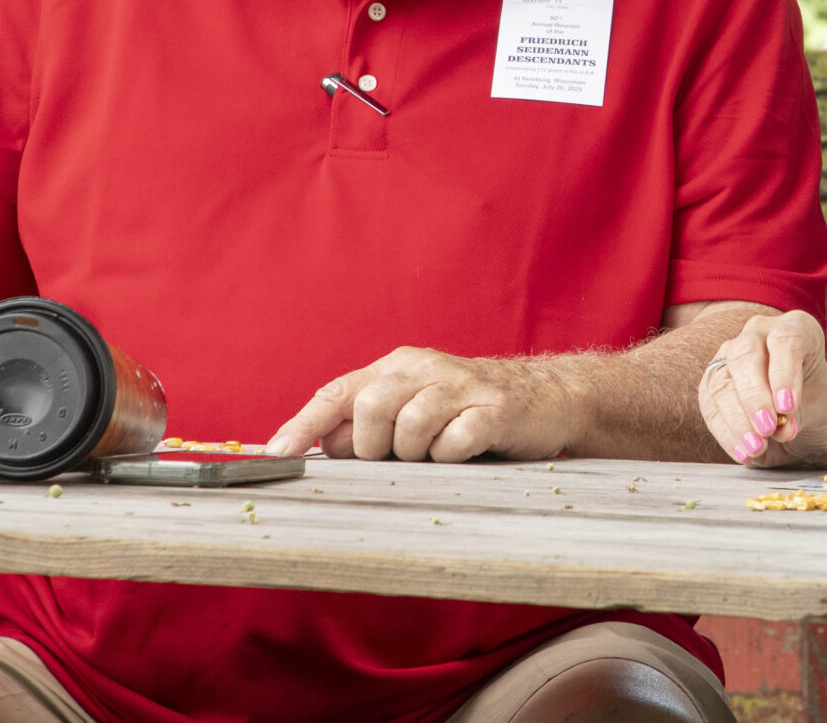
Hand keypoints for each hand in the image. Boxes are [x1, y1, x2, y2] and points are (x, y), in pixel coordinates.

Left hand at [267, 347, 571, 462]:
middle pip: (371, 407)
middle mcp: (427, 368)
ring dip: (418, 454)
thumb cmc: (473, 412)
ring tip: (439, 453)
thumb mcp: (419, 412)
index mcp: (400, 367)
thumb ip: (373, 426)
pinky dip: (452, 455)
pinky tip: (467, 451)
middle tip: (399, 458)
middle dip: (374, 447)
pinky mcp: (496, 409)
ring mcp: (463, 385)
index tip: (276, 455)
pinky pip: (455, 440)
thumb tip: (330, 445)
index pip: (338, 393)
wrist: (551, 397)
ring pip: (411, 424)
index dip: (304, 424)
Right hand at [699, 310, 826, 469]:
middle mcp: (760, 333)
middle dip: (754, 396)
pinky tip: (743, 452)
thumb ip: (798, 415)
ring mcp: (731, 354)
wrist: (806, 424)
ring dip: (738, 419)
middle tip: (768, 428)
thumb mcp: (818, 409)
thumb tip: (779, 428)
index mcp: (796, 328)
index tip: (787, 406)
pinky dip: (726, 432)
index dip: (784, 372)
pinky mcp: (713, 381)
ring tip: (757, 447)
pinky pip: (710, 405)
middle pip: (745, 355)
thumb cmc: (816, 406)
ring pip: (722, 381)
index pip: (785, 339)